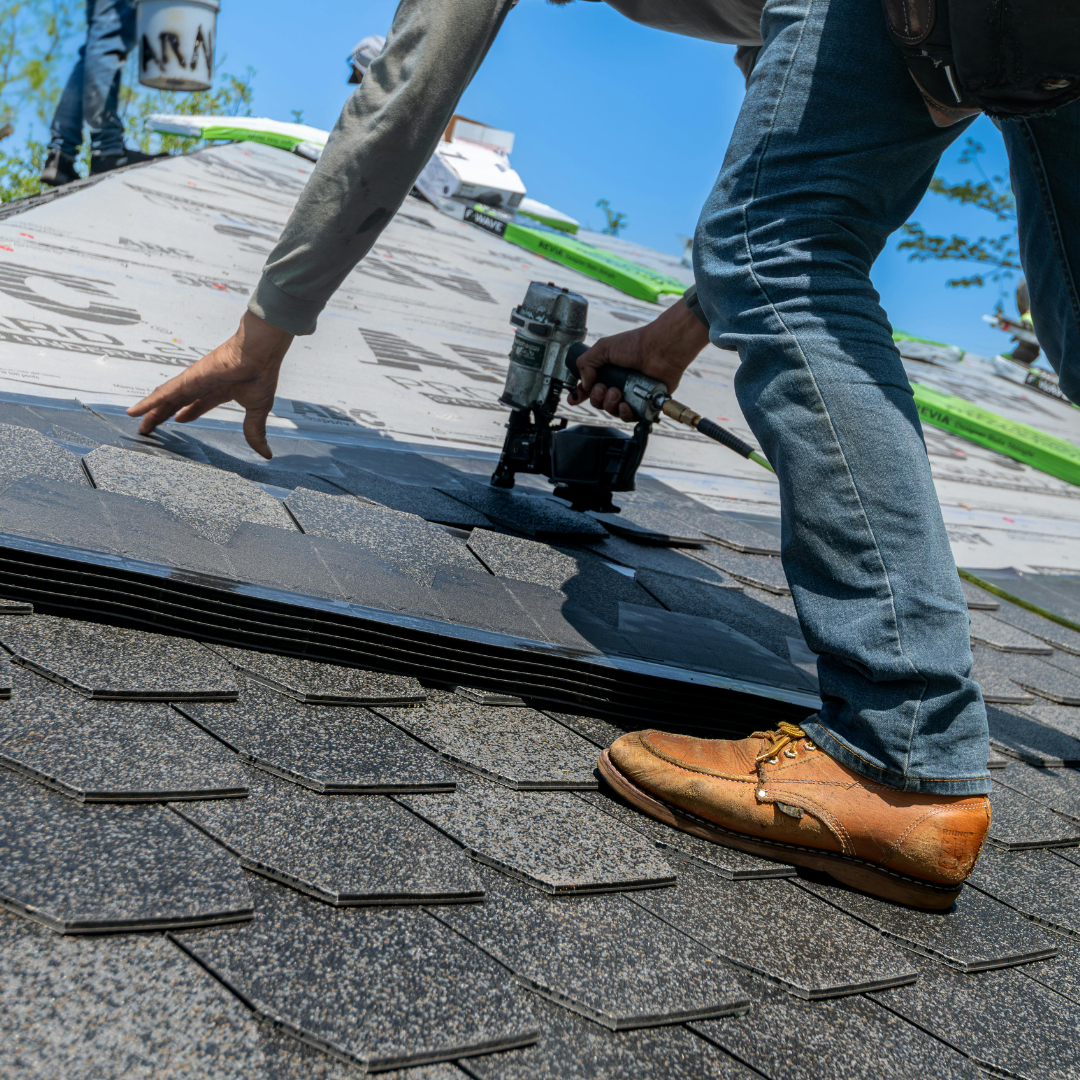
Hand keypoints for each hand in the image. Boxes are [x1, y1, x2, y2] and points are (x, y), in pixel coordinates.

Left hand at [127, 311, 293, 458]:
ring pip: (166, 399)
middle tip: (152, 426)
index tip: (179, 420)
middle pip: (177, 402)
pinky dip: (148, 403)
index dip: (188, 413)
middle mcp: (203, 385)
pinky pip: (162, 394)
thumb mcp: (257, 410)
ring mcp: (192, 382)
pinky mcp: (186, 380)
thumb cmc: (260, 374)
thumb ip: (256, 431)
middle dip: (164, 415)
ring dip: (151, 411)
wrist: (259, 354)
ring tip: (138, 422)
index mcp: (220, 390)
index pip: (199, 404)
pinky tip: (134, 411)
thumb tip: (266, 454)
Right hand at [566, 297, 710, 420]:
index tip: (575, 398)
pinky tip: (625, 405)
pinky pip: (629, 417)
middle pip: (598, 402)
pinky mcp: (643, 403)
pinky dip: (625, 413)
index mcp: (607, 371)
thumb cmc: (636, 344)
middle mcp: (618, 383)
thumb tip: (584, 384)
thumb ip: (585, 364)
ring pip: (612, 410)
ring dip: (609, 404)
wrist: (659, 349)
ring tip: (616, 393)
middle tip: (603, 388)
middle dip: (597, 397)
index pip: (589, 387)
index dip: (580, 394)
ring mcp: (630, 394)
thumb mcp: (603, 348)